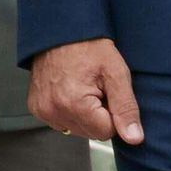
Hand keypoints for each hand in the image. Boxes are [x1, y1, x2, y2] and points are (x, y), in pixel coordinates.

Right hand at [29, 38, 143, 145]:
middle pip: (90, 133)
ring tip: (84, 89)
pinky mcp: (36, 108)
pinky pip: (61, 122)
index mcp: (74, 104)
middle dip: (99, 115)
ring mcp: (42, 110)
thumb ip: (126, 108)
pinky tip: (72, 92)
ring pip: (76, 129)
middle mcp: (54, 111)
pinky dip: (70, 111)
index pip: (106, 132)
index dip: (113, 115)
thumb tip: (134, 138)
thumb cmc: (89, 48)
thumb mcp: (116, 74)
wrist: (61, 32)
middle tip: (97, 89)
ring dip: (84, 115)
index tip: (108, 94)